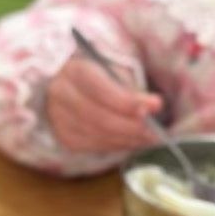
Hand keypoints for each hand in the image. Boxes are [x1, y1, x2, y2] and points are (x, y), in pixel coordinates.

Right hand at [46, 57, 161, 154]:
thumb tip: (153, 107)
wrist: (74, 82)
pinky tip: (131, 140)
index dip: (128, 101)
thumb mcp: (115, 69)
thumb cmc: (101, 74)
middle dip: (132, 126)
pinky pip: (93, 146)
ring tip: (149, 137)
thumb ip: (131, 87)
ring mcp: (59, 116)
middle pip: (99, 117)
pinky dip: (116, 145)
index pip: (101, 89)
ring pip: (97, 135)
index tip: (156, 105)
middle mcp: (61, 93)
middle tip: (156, 131)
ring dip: (127, 139)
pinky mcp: (64, 135)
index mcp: (75, 70)